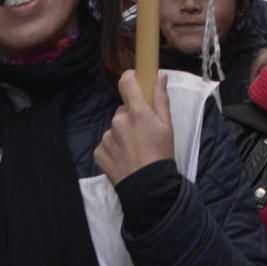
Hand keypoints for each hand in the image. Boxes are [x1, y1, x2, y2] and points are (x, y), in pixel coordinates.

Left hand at [95, 70, 179, 185]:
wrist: (148, 188)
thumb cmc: (161, 155)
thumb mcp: (167, 126)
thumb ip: (161, 99)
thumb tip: (160, 77)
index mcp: (137, 113)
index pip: (127, 82)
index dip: (130, 78)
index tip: (135, 80)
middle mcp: (118, 121)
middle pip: (123, 109)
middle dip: (131, 116)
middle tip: (143, 132)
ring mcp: (107, 137)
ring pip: (115, 127)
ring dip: (122, 133)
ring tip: (135, 149)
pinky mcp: (98, 152)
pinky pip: (107, 143)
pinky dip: (114, 148)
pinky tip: (125, 158)